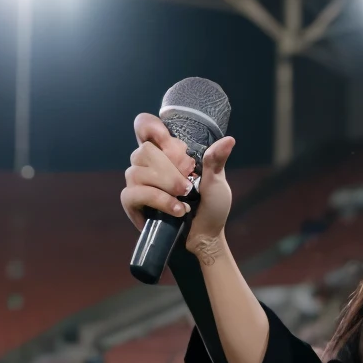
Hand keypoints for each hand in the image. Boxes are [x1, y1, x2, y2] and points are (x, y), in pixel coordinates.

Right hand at [120, 113, 234, 247]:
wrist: (205, 236)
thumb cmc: (210, 207)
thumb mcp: (217, 182)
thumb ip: (215, 160)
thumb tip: (229, 140)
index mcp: (165, 152)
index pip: (144, 126)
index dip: (151, 127)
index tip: (166, 139)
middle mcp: (147, 163)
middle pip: (144, 150)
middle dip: (169, 166)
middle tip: (188, 183)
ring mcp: (137, 182)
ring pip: (137, 171)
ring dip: (166, 185)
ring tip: (185, 197)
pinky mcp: (132, 202)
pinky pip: (134, 193)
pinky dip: (158, 200)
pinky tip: (176, 209)